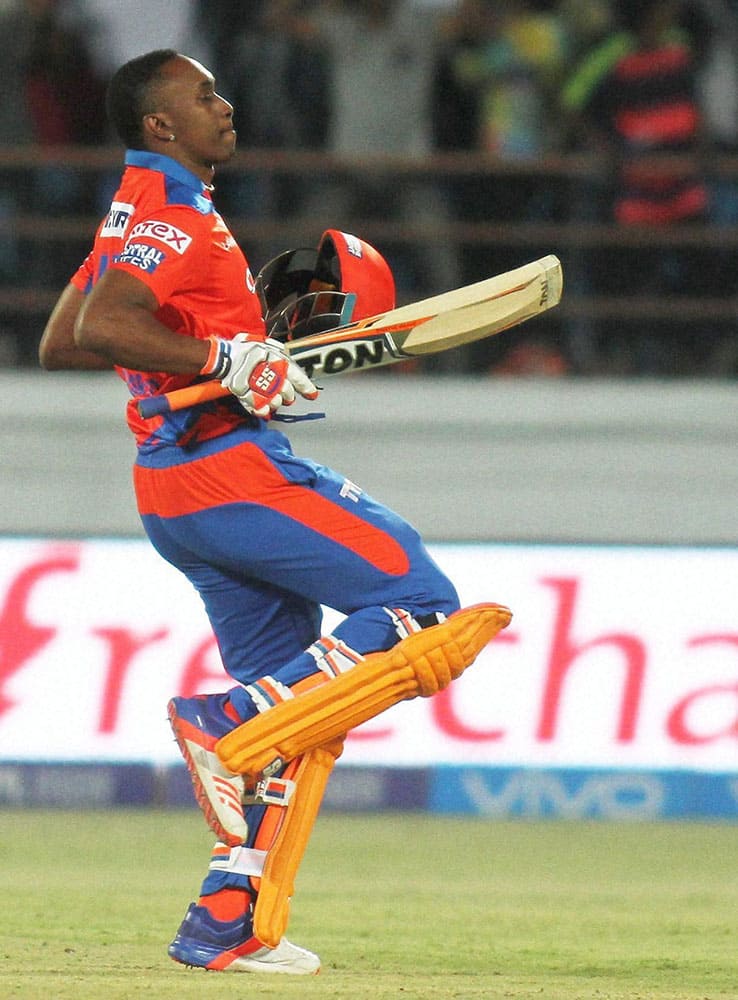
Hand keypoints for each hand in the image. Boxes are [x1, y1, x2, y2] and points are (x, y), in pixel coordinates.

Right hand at [202, 334, 317, 416]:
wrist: (224, 356)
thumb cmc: (245, 351)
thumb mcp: (265, 346)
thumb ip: (279, 356)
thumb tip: (293, 369)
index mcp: (275, 358)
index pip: (296, 374)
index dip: (306, 386)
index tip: (312, 395)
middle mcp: (268, 372)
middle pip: (287, 391)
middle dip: (288, 395)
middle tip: (285, 395)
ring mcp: (256, 384)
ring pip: (275, 401)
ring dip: (275, 403)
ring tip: (271, 399)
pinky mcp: (246, 394)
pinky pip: (259, 407)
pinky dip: (262, 409)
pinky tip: (263, 408)